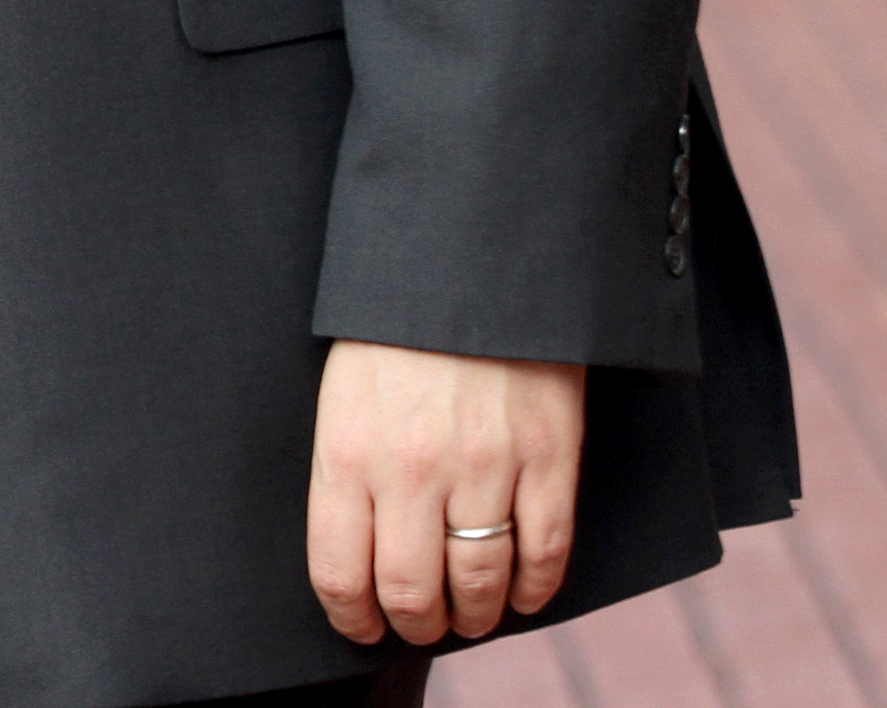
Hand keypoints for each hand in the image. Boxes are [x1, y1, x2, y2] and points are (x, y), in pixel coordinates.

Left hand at [308, 341, 585, 646]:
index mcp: (347, 454)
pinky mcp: (547, 458)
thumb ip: (348, 470)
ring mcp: (484, 468)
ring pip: (481, 583)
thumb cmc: (392, 327)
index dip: (352, 618)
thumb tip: (358, 550)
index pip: (340, 572)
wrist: (467, 257)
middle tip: (422, 626)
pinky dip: (537, 589)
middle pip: (412, 592)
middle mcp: (411, 472)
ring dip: (476, 616)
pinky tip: (525, 596)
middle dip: (416, 624)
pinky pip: (546, 551)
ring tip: (472, 617)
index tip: (362, 629)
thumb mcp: (342, 394)